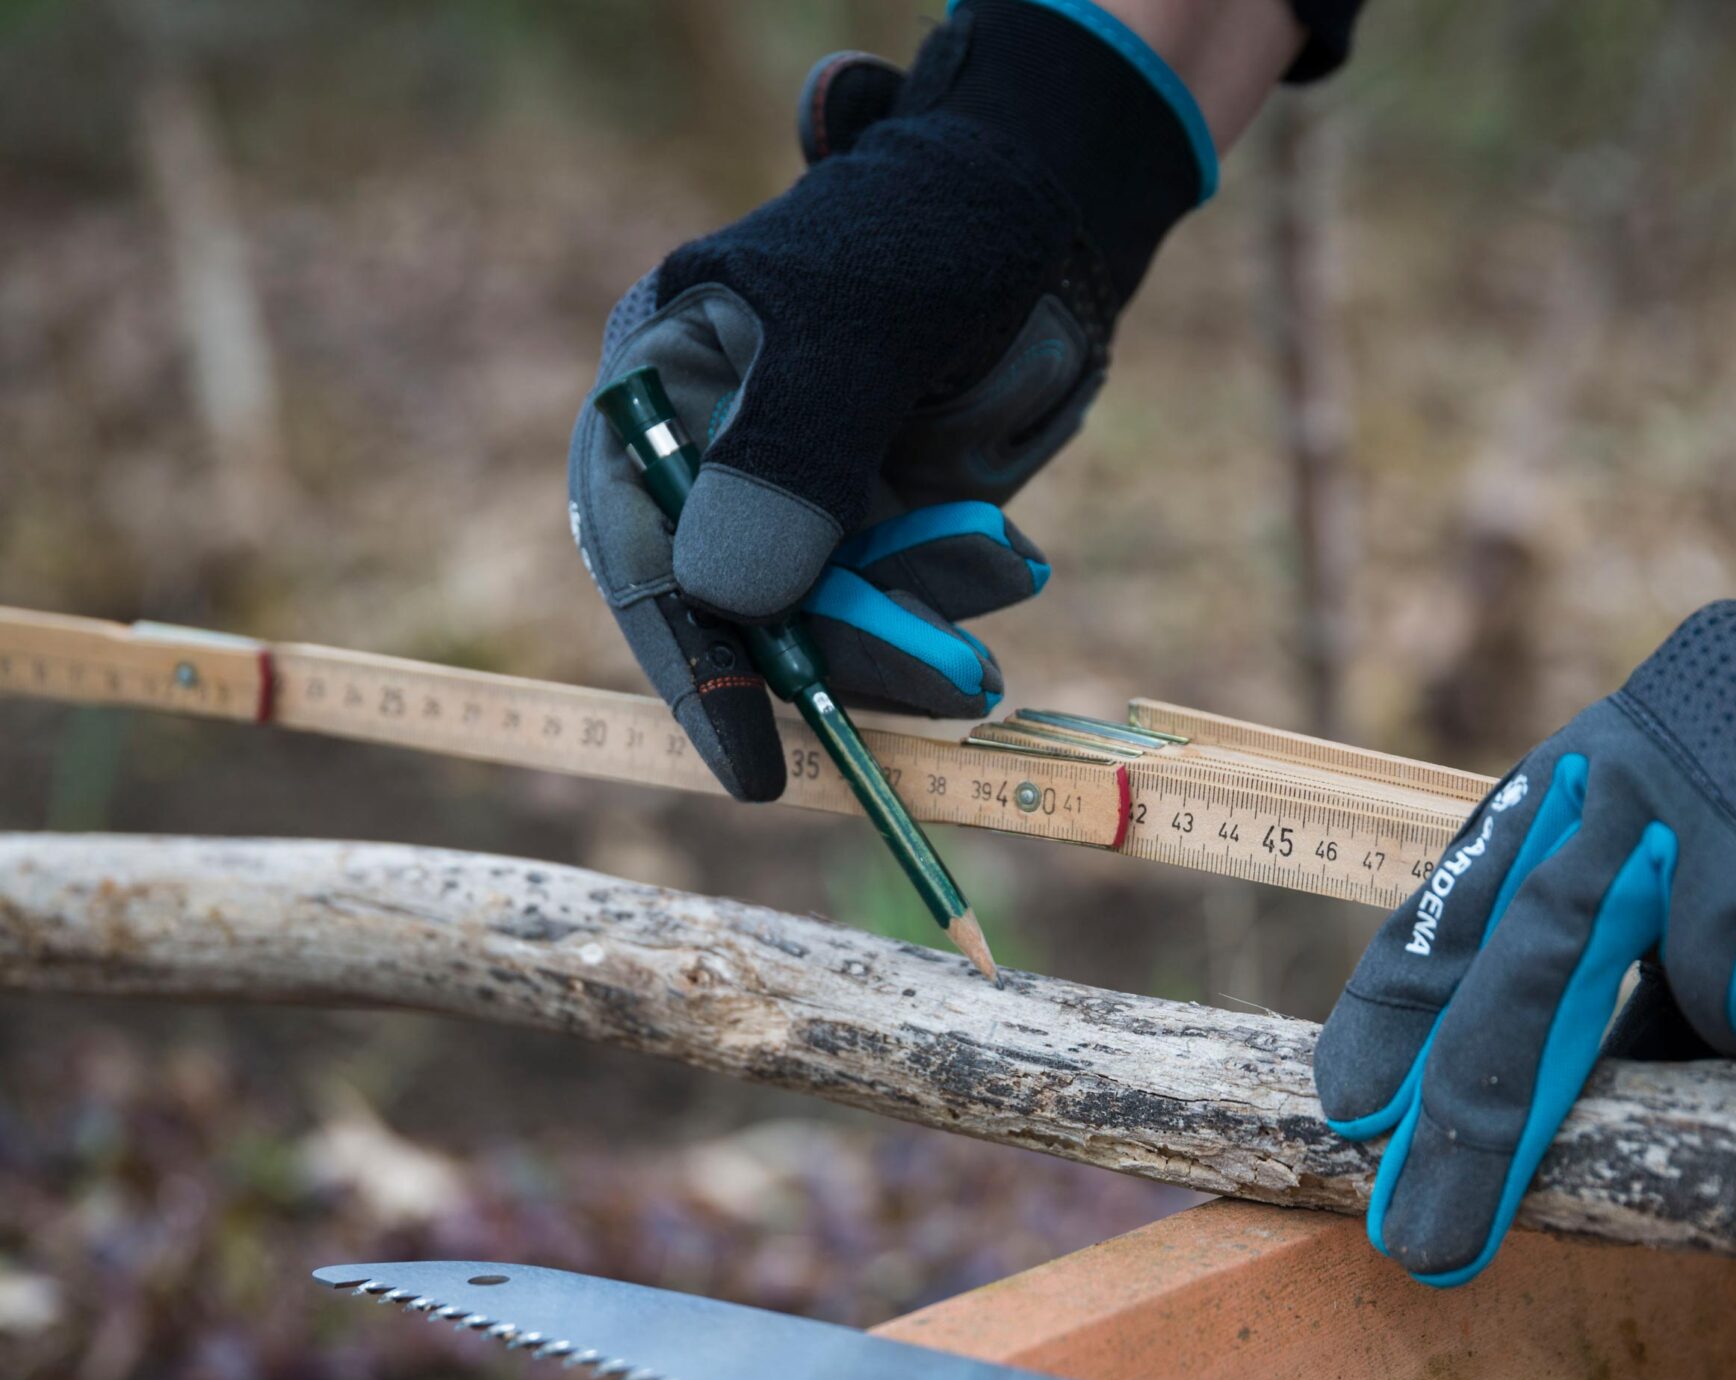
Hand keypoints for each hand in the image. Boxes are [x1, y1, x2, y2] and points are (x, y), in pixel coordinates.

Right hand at [568, 0, 1212, 799]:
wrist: (1047, 211)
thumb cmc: (934, 230)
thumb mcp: (858, 324)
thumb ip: (791, 454)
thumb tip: (725, 599)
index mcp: (661, 390)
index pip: (645, 554)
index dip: (694, 670)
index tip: (753, 769)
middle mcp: (718, 462)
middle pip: (746, 613)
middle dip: (849, 654)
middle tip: (954, 679)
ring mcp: (805, 501)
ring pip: (836, 623)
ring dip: (919, 629)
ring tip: (1007, 569)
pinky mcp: (883, 526)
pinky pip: (905, 605)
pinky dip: (955, 597)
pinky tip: (1011, 558)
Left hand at [1317, 343, 1735, 1283]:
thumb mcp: (1698, 785)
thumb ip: (1619, 906)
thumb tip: (1564, 1076)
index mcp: (1600, 754)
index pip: (1466, 898)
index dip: (1402, 1008)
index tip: (1351, 1106)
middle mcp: (1653, 794)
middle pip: (1535, 983)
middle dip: (1474, 1123)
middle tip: (1420, 1233)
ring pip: (1717, 1019)